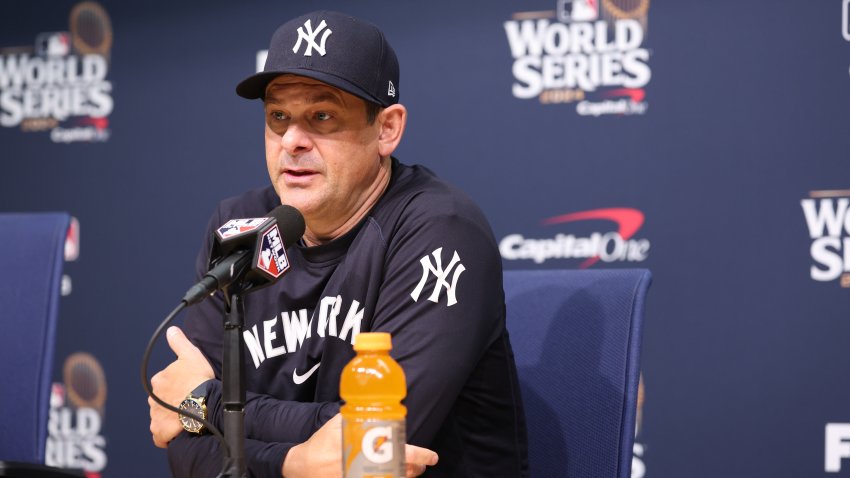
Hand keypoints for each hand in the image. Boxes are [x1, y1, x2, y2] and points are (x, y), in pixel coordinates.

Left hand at [148, 326, 214, 447]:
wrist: (202, 404)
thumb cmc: (198, 380)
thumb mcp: (192, 355)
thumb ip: (179, 342)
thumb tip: (171, 330)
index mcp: (160, 379)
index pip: (165, 383)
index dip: (178, 386)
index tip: (189, 388)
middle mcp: (153, 397)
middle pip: (162, 400)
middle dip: (172, 402)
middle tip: (189, 403)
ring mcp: (155, 415)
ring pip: (162, 415)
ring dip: (170, 417)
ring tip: (187, 418)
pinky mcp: (159, 430)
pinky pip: (160, 434)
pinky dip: (166, 434)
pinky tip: (178, 432)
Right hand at [281, 414, 437, 476]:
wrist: (302, 467)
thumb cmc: (320, 444)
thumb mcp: (336, 424)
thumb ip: (354, 415)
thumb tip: (372, 401)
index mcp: (366, 450)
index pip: (400, 454)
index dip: (419, 456)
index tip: (431, 457)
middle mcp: (366, 469)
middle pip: (401, 473)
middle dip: (415, 469)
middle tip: (421, 464)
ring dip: (405, 477)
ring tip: (411, 472)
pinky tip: (394, 477)